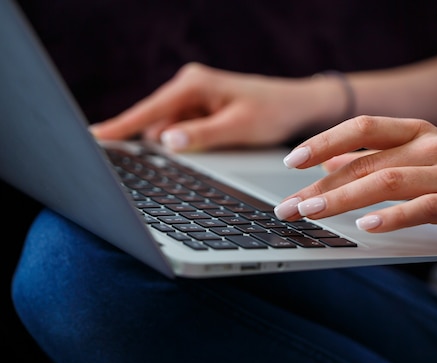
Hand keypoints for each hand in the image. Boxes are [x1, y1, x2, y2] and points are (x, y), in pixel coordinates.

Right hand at [90, 63, 343, 151]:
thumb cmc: (272, 113)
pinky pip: (181, 130)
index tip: (93, 139)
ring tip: (214, 145)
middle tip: (186, 157)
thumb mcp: (239, 128)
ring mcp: (192, 98)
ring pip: (167, 129)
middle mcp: (188, 87)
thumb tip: (165, 142)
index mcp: (193, 85)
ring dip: (177, 145)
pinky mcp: (199, 110)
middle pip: (154, 121)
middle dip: (156, 143)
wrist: (296, 106)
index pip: (148, 111)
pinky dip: (187, 142)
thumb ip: (202, 135)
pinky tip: (209, 146)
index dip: (119, 127)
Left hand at [274, 116, 436, 234]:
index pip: (361, 128)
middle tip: (290, 205)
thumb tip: (329, 162)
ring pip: (386, 181)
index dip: (324, 142)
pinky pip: (421, 207)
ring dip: (344, 199)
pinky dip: (391, 217)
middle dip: (321, 184)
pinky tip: (365, 227)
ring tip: (312, 213)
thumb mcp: (423, 152)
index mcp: (415, 131)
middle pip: (365, 161)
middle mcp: (428, 146)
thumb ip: (379, 156)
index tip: (293, 161)